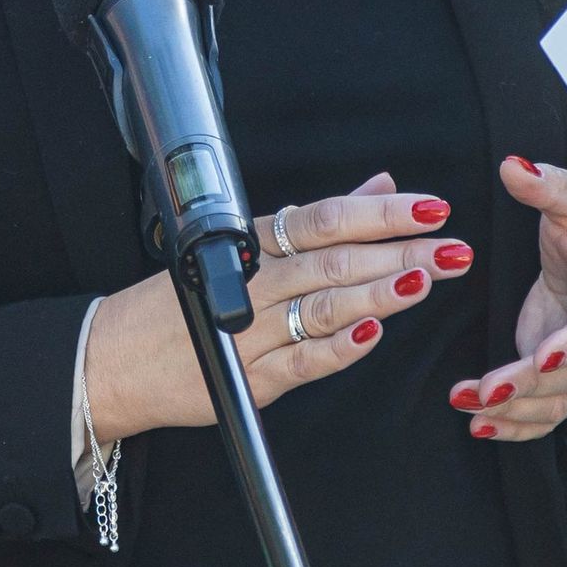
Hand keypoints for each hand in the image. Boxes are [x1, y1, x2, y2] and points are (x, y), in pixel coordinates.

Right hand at [84, 175, 467, 440]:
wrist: (114, 359)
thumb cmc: (185, 300)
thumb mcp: (247, 248)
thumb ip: (322, 220)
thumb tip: (379, 187)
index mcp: (257, 244)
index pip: (326, 219)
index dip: (381, 212)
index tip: (431, 207)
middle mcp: (256, 282)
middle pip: (333, 259)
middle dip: (399, 252)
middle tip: (452, 249)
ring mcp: (250, 331)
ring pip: (321, 305)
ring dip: (377, 292)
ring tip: (423, 280)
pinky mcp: (247, 379)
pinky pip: (299, 361)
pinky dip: (337, 347)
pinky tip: (371, 333)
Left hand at [452, 157, 566, 442]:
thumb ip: (550, 186)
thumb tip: (514, 166)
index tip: (543, 355)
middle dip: (528, 386)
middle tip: (484, 390)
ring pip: (556, 403)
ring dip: (514, 411)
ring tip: (468, 405)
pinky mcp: (561, 384)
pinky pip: (545, 417)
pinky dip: (515, 428)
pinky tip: (480, 426)